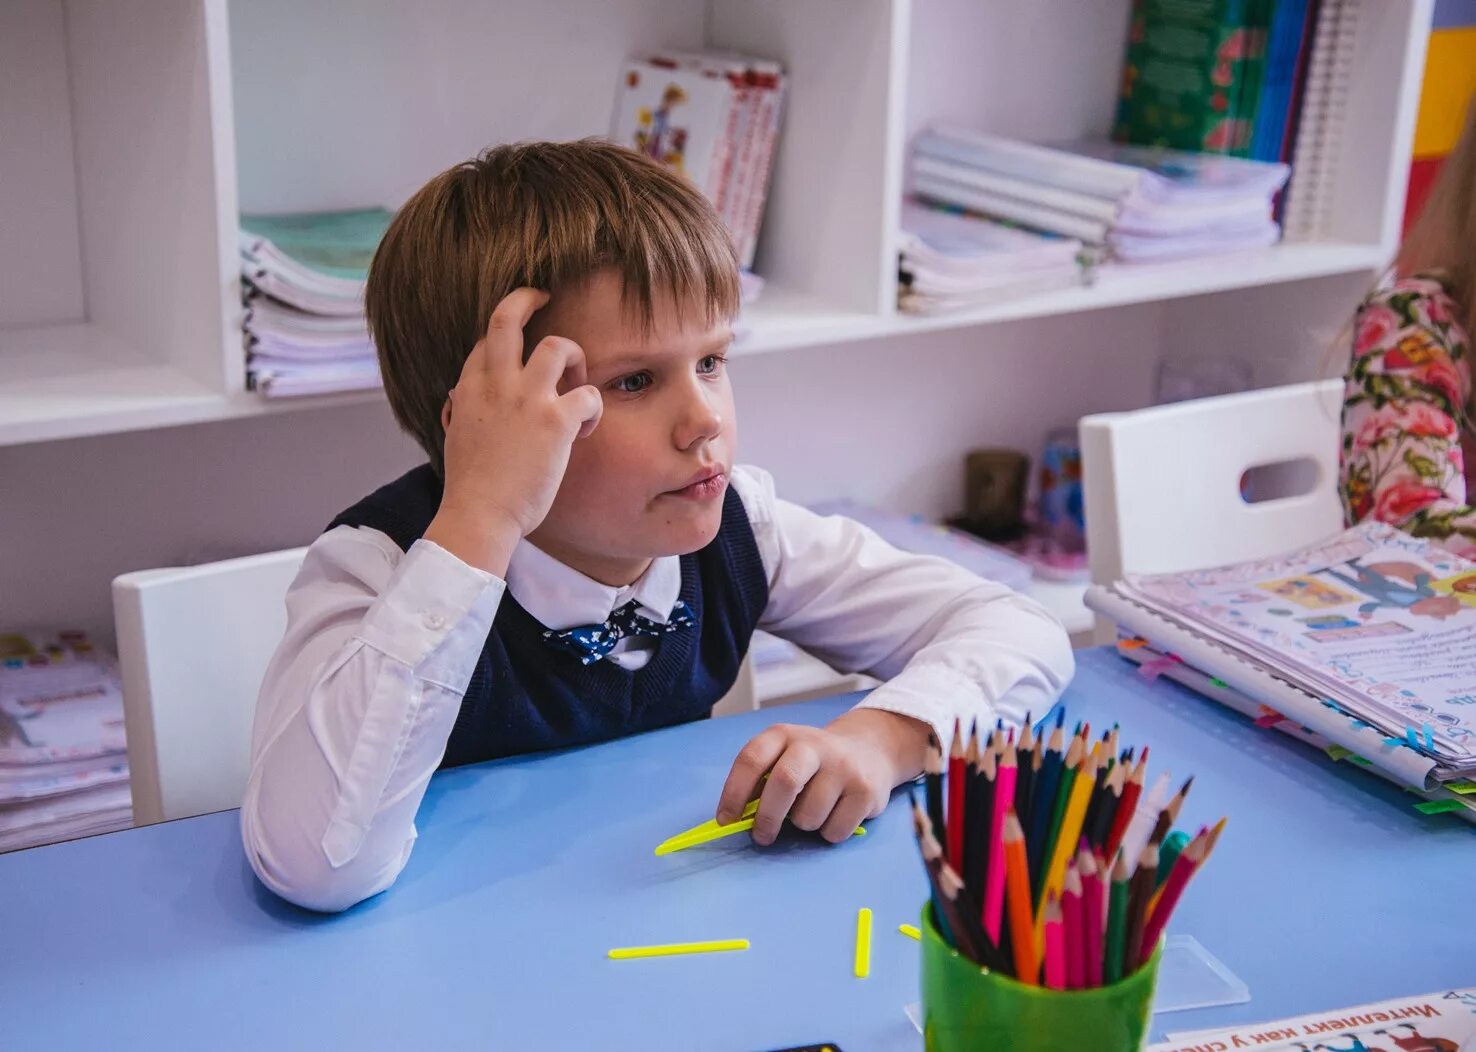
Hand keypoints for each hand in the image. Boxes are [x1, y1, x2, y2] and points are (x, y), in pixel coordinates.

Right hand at [424, 288, 602, 574]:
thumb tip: (459, 401)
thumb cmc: (471, 488)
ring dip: (576, 360)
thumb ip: (464, 412)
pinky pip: (589, 395)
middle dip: (527, 297)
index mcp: (468, 388)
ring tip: (578, 387)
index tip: (519, 356)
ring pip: (559, 345)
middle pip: (507, 317)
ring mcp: (526, 398)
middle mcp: (495, 384)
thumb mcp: (456, 436)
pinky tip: (586, 431)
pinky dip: (594, 410)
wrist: (479, 514)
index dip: (506, 341)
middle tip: (544, 295)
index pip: (486, 342)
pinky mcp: (556, 420)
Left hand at [715, 709, 932, 845]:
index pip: (751, 759)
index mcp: (783, 735)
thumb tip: (736, 818)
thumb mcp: (783, 757)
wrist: (869, 750)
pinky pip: (835, 831)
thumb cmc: (813, 762)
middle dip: (767, 817)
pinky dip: (828, 833)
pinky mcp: (866, 791)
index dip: (734, 793)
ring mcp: (844, 766)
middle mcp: (814, 745)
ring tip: (812, 811)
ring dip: (804, 825)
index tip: (726, 820)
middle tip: (762, 836)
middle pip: (784, 782)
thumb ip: (761, 781)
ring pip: (809, 815)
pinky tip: (835, 814)